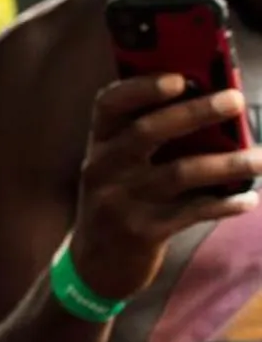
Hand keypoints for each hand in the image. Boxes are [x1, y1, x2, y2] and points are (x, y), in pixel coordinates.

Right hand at [69, 74, 261, 300]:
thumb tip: (213, 105)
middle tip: (235, 100)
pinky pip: (191, 212)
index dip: (141, 88)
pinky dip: (224, 204)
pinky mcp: (141, 232)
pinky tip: (248, 199)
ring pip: (179, 173)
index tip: (179, 78)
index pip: (109, 104)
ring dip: (227, 163)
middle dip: (195, 113)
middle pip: (148, 132)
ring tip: (261, 158)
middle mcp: (103, 169)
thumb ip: (151, 138)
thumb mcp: (119, 167)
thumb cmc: (120, 200)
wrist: (96, 263)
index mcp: (99, 144)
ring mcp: (120, 202)